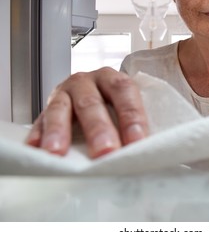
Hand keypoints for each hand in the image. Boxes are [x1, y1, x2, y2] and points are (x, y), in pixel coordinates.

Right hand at [25, 67, 148, 158]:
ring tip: (58, 152)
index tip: (137, 142)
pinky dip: (38, 135)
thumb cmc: (115, 108)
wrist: (93, 97)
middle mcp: (86, 83)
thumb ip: (137, 124)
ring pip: (60, 109)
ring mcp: (64, 94)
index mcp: (112, 79)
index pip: (124, 92)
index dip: (132, 117)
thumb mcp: (128, 108)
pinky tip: (38, 149)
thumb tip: (147, 149)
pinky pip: (39, 121)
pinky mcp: (46, 109)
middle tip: (105, 151)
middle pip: (91, 103)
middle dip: (98, 129)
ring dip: (59, 131)